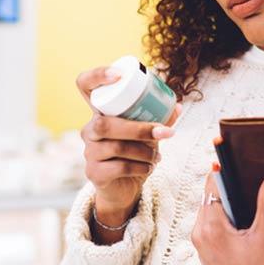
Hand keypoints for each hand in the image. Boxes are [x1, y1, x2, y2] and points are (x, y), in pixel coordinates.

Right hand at [76, 65, 182, 218]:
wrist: (123, 189)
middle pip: (105, 123)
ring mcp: (89, 152)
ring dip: (145, 151)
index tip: (119, 75)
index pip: (85, 85)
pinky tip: (148, 168)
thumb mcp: (147, 134)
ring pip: (116, 146)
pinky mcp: (94, 173)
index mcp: (100, 113)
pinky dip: (140, 167)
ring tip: (157, 156)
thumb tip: (177, 106)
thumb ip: (159, 120)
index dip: (97, 76)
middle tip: (165, 133)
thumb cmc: (134, 154)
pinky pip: (119, 167)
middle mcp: (89, 130)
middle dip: (139, 129)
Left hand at [190, 167, 263, 264]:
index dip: (221, 165)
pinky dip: (225, 216)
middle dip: (228, 183)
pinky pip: (212, 224)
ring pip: (212, 209)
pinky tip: (243, 217)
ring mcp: (201, 245)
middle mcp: (199, 233)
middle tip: (246, 168)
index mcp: (210, 226)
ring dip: (228, 200)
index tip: (226, 146)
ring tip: (248, 192)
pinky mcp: (207, 254)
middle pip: (210, 195)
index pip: (211, 184)